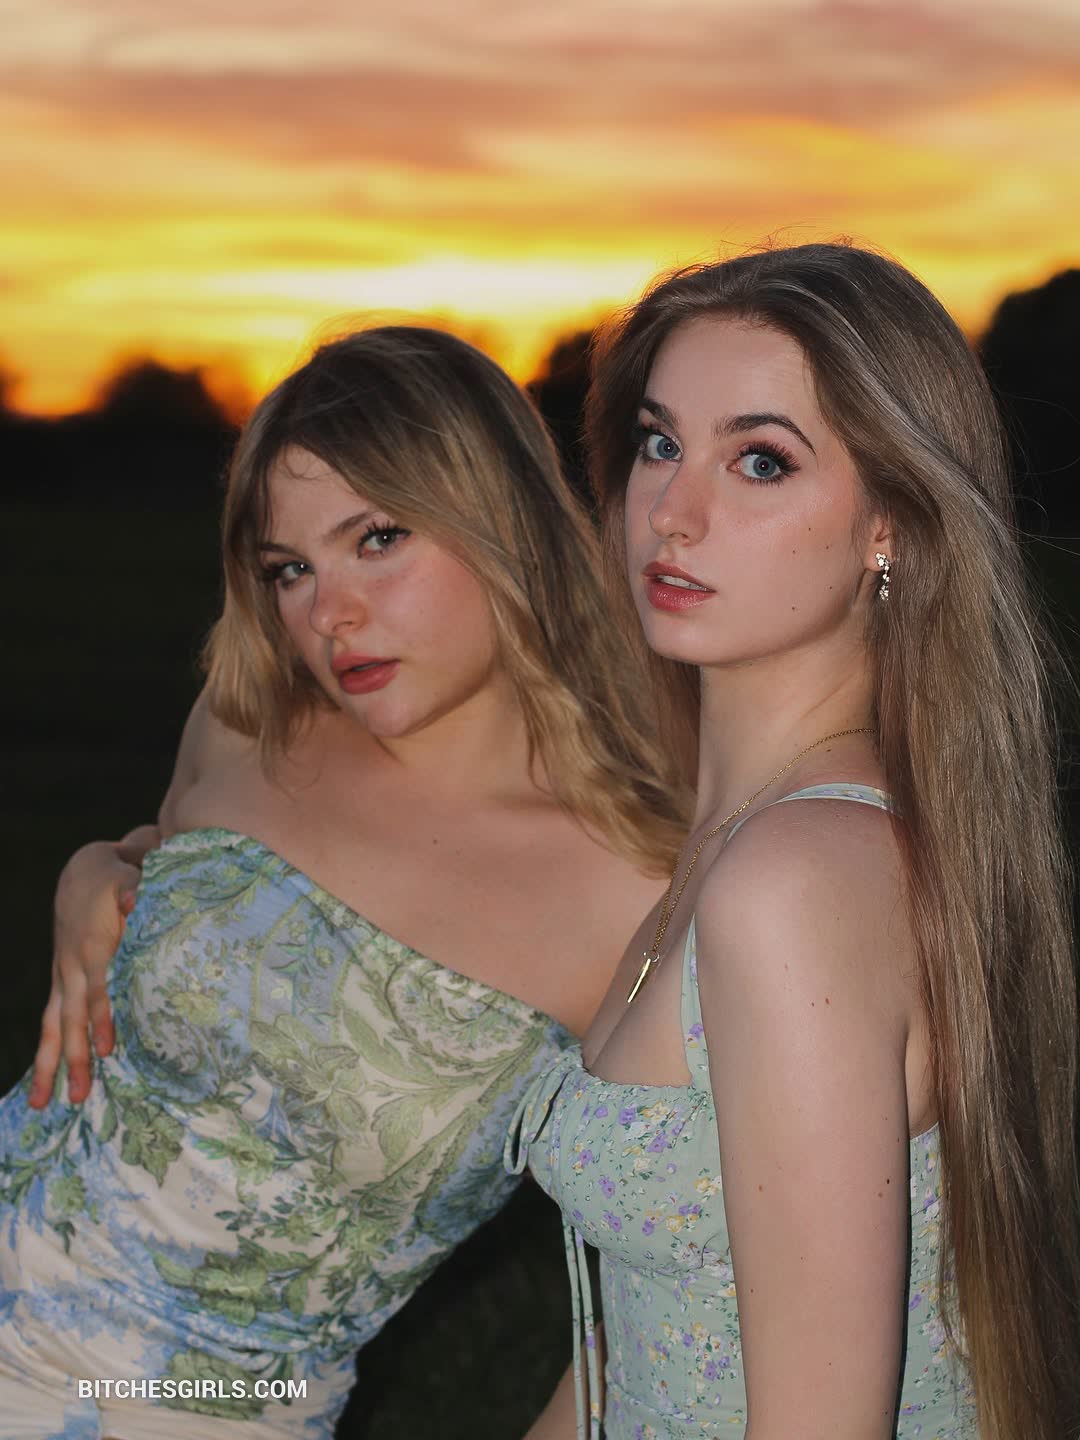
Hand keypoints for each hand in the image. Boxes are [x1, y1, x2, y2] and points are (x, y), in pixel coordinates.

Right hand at [29, 825, 159, 1107]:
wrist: (85, 870)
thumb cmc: (116, 875)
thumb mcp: (128, 874)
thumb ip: (135, 888)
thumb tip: (136, 899)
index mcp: (91, 948)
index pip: (97, 989)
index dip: (103, 1018)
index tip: (109, 1049)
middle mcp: (71, 969)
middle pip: (71, 1019)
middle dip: (75, 1058)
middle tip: (79, 1097)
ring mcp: (62, 978)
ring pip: (52, 1028)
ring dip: (50, 1066)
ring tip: (44, 1105)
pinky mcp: (61, 983)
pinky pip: (50, 1023)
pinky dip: (46, 1054)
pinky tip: (44, 1085)